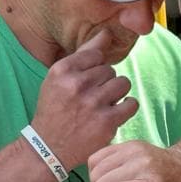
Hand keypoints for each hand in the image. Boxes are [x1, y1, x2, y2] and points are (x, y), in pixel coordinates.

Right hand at [31, 31, 138, 171]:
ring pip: (123, 83)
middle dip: (104, 82)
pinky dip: (127, 107)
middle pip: (110, 69)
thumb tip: (106, 33)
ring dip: (117, 93)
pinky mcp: (107, 121)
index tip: (87, 81)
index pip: (95, 54)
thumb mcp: (59, 78)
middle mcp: (77, 84)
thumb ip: (83, 55)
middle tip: (92, 97)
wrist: (49, 147)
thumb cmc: (55, 109)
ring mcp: (93, 103)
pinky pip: (131, 103)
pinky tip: (117, 111)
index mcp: (62, 70)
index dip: (94, 67)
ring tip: (105, 103)